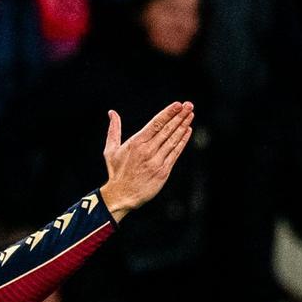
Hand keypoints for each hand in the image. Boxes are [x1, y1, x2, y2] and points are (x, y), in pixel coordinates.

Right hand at [99, 101, 193, 219]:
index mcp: (136, 143)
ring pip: (173, 140)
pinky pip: (175, 153)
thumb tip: (111, 113)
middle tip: (189, 105)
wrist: (121, 196)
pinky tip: (187, 131)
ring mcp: (156, 161)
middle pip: (167, 130)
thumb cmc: (116, 173)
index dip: (169, 113)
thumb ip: (113, 130)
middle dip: (180, 116)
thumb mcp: (111, 150)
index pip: (156, 124)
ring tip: (191, 115)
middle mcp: (148, 151)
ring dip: (183, 126)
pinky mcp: (163, 171)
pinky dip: (182, 141)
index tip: (178, 104)